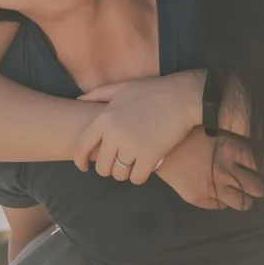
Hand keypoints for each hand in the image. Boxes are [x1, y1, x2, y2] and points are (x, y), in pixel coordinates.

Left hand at [74, 71, 203, 183]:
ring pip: (119, 174)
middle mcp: (115, 134)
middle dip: (108, 168)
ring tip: (133, 164)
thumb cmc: (155, 90)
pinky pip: (137, 178)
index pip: (81, 147)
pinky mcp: (151, 156)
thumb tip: (78, 100)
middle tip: (119, 164)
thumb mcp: (123, 87)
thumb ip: (98, 94)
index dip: (80, 160)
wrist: (185, 96)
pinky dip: (140, 176)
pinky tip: (145, 167)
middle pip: (101, 166)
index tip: (84, 166)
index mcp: (105, 118)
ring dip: (125, 172)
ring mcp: (133, 146)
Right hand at [155, 131, 263, 210]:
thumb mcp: (219, 132)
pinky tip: (223, 195)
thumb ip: (238, 143)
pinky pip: (221, 206)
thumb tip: (259, 149)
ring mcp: (213, 186)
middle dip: (260, 187)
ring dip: (247, 199)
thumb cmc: (191, 135)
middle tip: (257, 186)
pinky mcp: (199, 197)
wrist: (160, 148)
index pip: (261, 165)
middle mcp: (226, 170)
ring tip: (244, 195)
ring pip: (243, 203)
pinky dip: (225, 201)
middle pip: (257, 187)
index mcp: (232, 150)